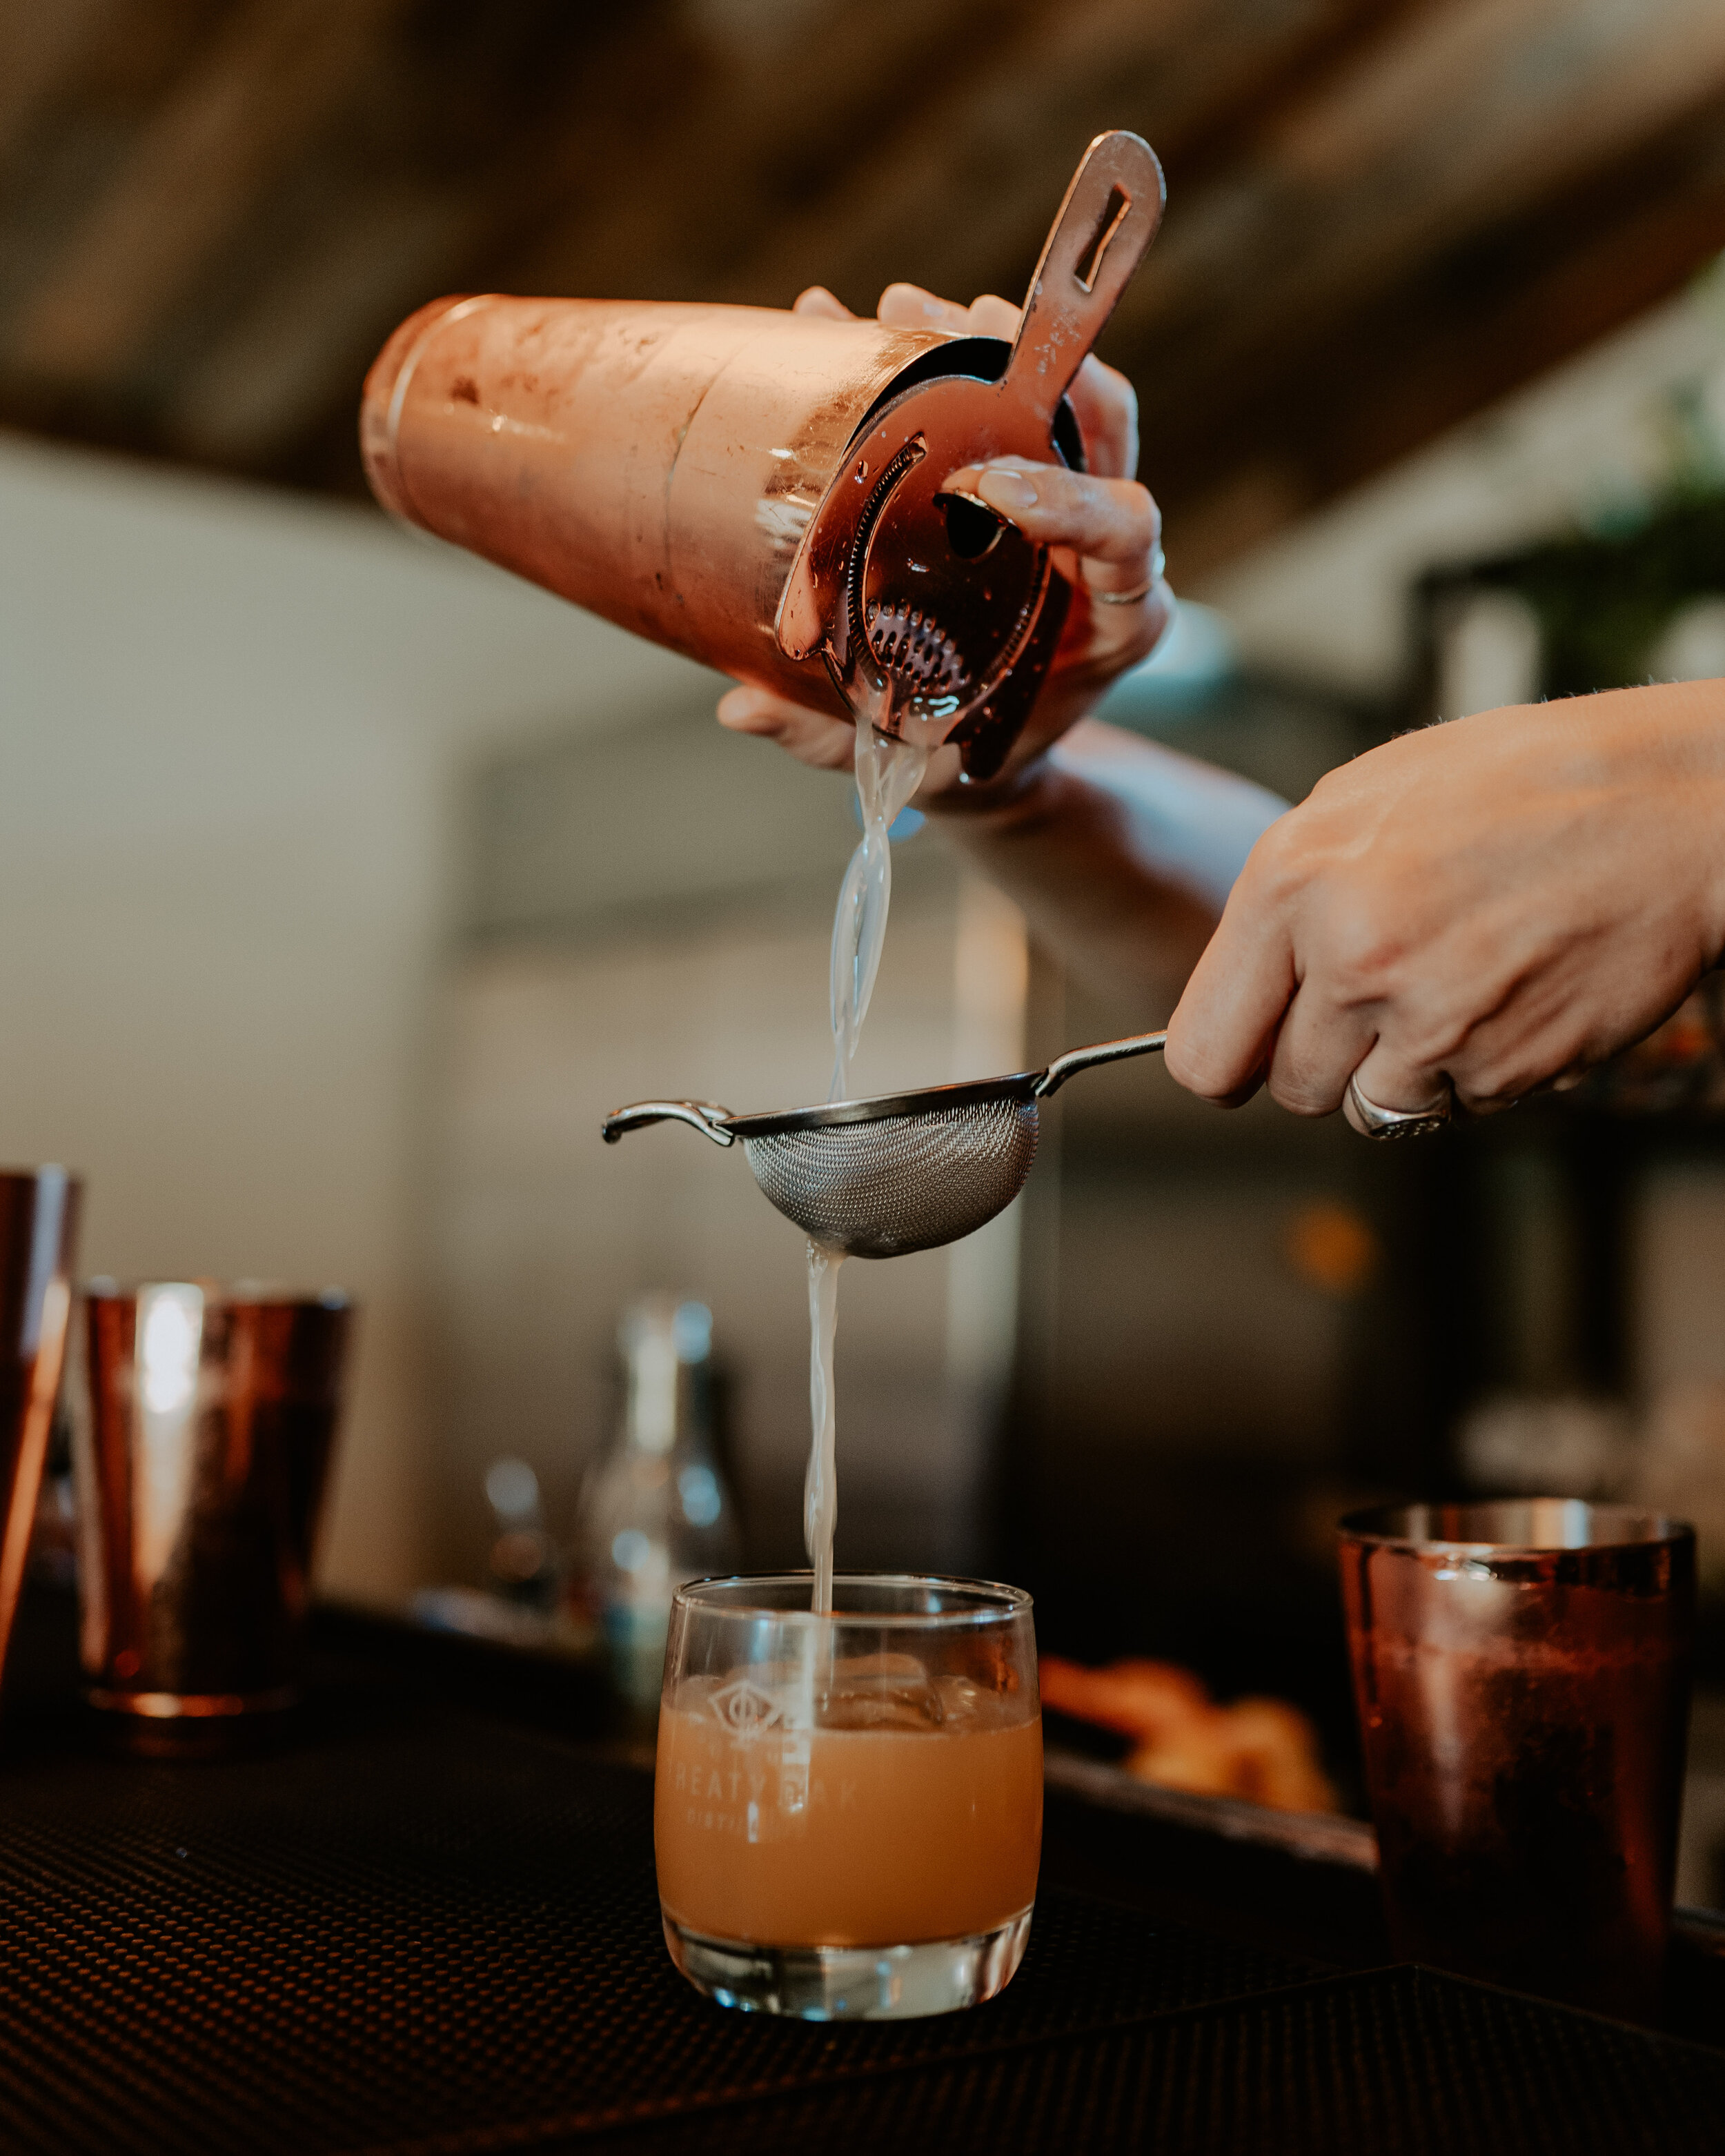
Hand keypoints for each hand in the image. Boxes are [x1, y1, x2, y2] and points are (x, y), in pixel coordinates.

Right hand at [718, 281, 1171, 798]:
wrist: (999, 752)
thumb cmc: (970, 758)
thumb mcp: (916, 763)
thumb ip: (834, 738)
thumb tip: (738, 709)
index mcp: (1113, 622)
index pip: (1124, 536)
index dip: (1072, 498)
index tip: (984, 485)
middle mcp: (1108, 551)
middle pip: (1103, 426)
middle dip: (1027, 367)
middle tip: (937, 328)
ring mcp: (1076, 503)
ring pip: (1062, 391)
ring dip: (984, 337)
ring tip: (896, 309)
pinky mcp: (1034, 474)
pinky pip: (1008, 392)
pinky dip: (947, 351)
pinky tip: (871, 323)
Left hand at [1163, 683, 1724, 1118]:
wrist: (1673, 805)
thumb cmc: (1518, 786)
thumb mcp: (1364, 801)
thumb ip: (1284, 903)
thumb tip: (1239, 995)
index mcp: (1293, 881)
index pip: (1205, 1049)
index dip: (1232, 1060)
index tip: (1254, 1053)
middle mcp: (1350, 957)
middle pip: (1291, 1089)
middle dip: (1327, 1059)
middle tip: (1385, 997)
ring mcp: (1430, 1021)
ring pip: (1369, 1114)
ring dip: (1401, 1075)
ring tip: (1454, 987)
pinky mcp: (1503, 1067)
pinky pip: (1454, 1110)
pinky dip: (1474, 1074)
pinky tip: (1508, 995)